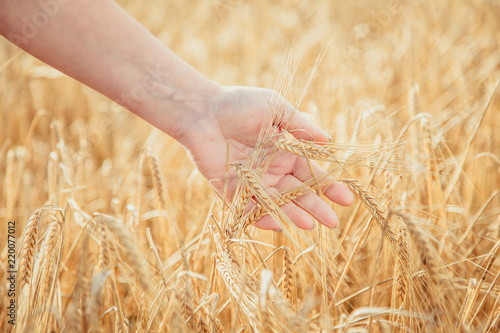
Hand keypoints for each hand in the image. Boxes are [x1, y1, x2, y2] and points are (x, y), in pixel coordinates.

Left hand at [179, 86, 353, 229]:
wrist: (204, 110)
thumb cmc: (240, 104)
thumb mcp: (276, 109)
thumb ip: (300, 126)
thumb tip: (328, 140)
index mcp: (284, 153)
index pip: (310, 173)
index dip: (328, 186)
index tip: (346, 198)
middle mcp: (270, 171)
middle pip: (297, 192)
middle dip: (315, 206)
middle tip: (333, 222)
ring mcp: (251, 182)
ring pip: (276, 202)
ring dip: (292, 214)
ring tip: (309, 225)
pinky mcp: (230, 190)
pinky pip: (247, 207)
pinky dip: (260, 216)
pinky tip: (277, 224)